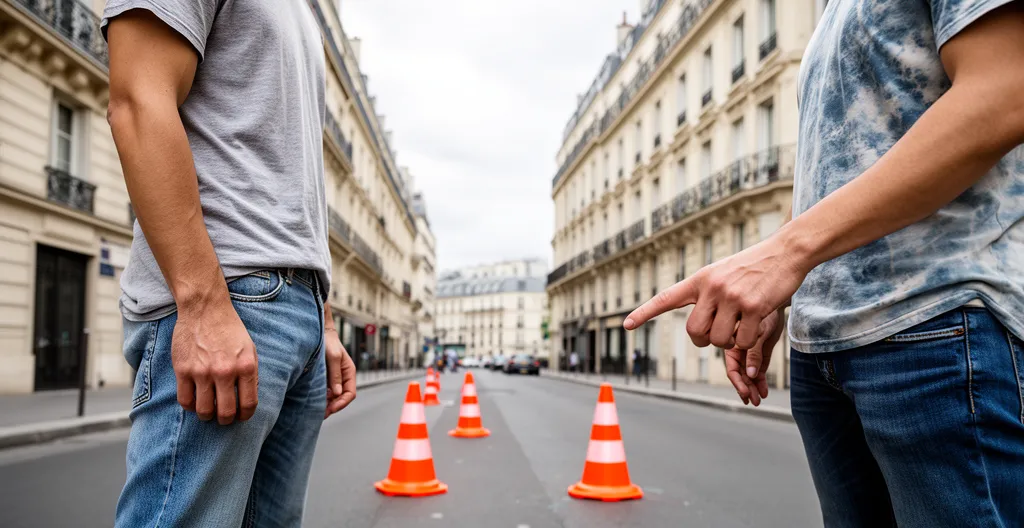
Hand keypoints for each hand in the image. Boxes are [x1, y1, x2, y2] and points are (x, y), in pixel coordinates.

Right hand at [172, 298, 257, 424]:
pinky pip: (185, 401)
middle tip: (224, 418)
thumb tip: (248, 399)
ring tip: (209, 411)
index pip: (248, 404)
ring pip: (203, 411)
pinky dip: (190, 406)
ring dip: (207, 416)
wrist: (205, 309)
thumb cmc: (230, 330)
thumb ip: (251, 374)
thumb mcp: (250, 349)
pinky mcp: (183, 370)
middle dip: (226, 420)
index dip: (245, 416)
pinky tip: (195, 401)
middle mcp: (225, 371)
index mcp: (246, 367)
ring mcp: (202, 372)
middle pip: (225, 413)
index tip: (241, 417)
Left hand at [324, 328, 356, 417]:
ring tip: (316, 410)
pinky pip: (326, 392)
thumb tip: (336, 393)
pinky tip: (314, 401)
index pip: (350, 394)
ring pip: (333, 397)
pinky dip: (322, 398)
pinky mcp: (326, 378)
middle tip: (321, 414)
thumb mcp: (333, 358)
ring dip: (327, 404)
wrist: (319, 334)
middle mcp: (343, 377)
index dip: (341, 403)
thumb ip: (335, 375)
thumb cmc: (328, 343)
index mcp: (349, 372)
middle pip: (342, 398)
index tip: (330, 409)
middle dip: (333, 406)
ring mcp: (334, 378)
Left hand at [624, 232, 806, 388]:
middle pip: (693, 332)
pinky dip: (747, 342)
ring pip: (718, 340)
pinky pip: (742, 342)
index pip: (666, 298)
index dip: (645, 313)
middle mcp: (712, 288)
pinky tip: (755, 325)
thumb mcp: (723, 273)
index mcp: (700, 279)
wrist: (786, 252)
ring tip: (741, 325)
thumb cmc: (754, 266)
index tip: (626, 325)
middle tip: (716, 336)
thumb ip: (707, 294)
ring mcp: (733, 298)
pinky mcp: (754, 308)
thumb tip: (700, 327)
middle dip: (703, 341)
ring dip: (729, 342)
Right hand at [725, 308, 783, 405]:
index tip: (744, 392)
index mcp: (733, 344)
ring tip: (758, 399)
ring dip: (753, 387)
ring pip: (749, 375)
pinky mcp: (761, 354)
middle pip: (740, 375)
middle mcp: (739, 350)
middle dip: (746, 388)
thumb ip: (753, 352)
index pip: (732, 369)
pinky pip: (759, 370)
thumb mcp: (759, 332)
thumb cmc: (765, 310)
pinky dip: (761, 381)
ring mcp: (750, 353)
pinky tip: (763, 390)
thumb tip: (750, 374)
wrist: (777, 302)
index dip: (738, 382)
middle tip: (753, 400)